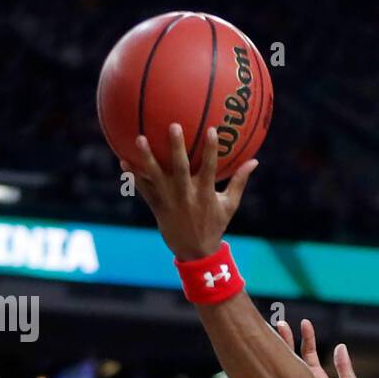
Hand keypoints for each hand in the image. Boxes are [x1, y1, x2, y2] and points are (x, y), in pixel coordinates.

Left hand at [122, 123, 257, 260]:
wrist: (195, 252)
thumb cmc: (214, 225)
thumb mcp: (229, 205)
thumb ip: (239, 181)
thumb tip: (255, 161)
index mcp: (205, 193)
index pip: (210, 168)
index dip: (211, 150)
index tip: (212, 129)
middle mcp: (187, 195)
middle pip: (180, 167)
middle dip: (176, 147)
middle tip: (173, 125)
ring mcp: (170, 201)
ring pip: (157, 176)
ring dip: (147, 157)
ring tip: (139, 138)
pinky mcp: (158, 207)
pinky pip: (144, 189)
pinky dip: (134, 176)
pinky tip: (123, 161)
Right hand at [275, 317, 364, 377]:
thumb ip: (345, 369)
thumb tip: (340, 346)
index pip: (310, 354)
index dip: (307, 338)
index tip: (304, 323)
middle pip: (293, 356)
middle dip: (287, 339)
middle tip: (280, 322)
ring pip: (285, 365)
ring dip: (280, 347)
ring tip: (275, 329)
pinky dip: (275, 365)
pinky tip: (272, 351)